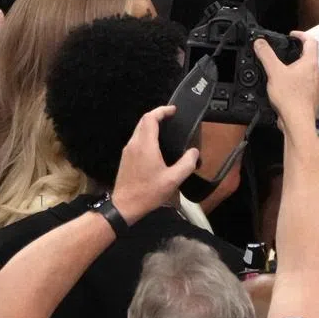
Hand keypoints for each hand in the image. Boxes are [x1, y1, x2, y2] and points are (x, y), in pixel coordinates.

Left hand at [111, 106, 199, 224]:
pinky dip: (146, 134)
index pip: (150, 118)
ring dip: (151, 124)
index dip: (162, 111)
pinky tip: (156, 144)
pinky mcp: (126, 158)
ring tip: (166, 128)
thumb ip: (187, 163)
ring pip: (138, 130)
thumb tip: (194, 151)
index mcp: (145, 145)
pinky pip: (136, 139)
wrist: (124, 206)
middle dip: (157, 115)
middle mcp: (134, 144)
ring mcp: (128, 151)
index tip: (173, 110)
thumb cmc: (148, 192)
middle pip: (143, 121)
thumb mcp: (173, 179)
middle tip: (171, 117)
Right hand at [254, 32, 318, 128]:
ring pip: (308, 72)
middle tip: (286, 53)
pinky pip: (306, 85)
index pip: (311, 41)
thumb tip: (260, 43)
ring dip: (297, 69)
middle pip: (310, 57)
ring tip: (283, 71)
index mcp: (310, 63)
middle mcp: (317, 73)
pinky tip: (286, 88)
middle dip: (297, 53)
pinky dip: (297, 83)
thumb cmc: (290, 98)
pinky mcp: (312, 97)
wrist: (298, 121)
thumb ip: (266, 55)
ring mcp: (316, 86)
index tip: (292, 35)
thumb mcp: (274, 72)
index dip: (301, 35)